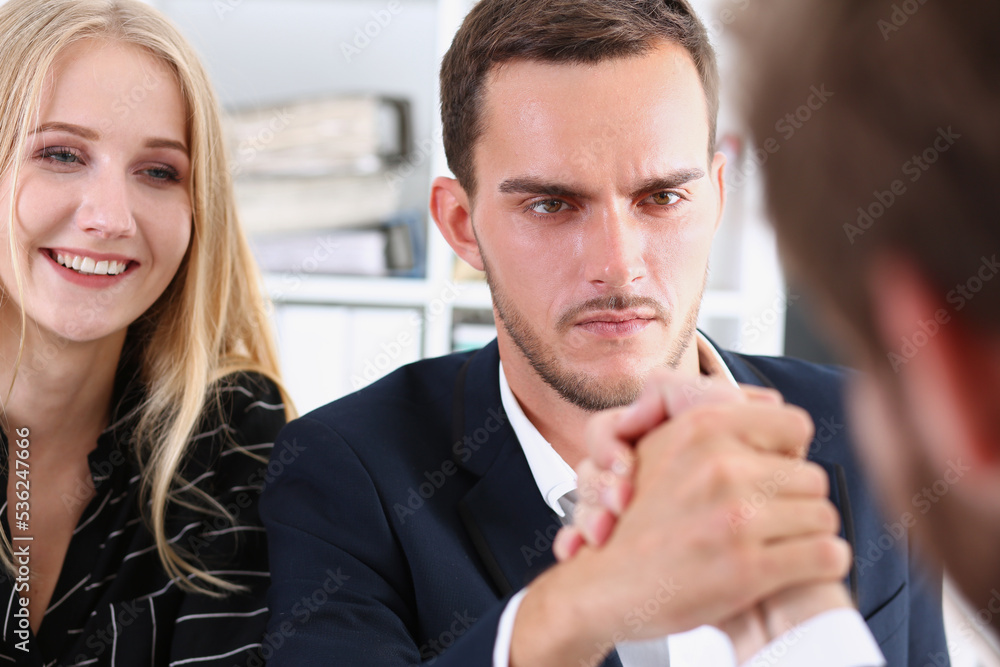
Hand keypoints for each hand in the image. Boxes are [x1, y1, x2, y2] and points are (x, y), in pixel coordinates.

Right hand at [510, 385, 848, 665]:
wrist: (602, 586)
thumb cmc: (637, 522)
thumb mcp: (661, 450)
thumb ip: (713, 428)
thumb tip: (775, 407)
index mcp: (702, 428)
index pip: (795, 425)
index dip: (788, 453)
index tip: (772, 473)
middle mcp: (721, 467)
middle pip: (813, 476)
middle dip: (798, 499)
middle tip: (774, 519)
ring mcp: (735, 518)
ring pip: (825, 516)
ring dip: (810, 534)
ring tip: (782, 544)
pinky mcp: (748, 568)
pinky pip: (827, 555)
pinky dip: (823, 564)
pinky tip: (799, 568)